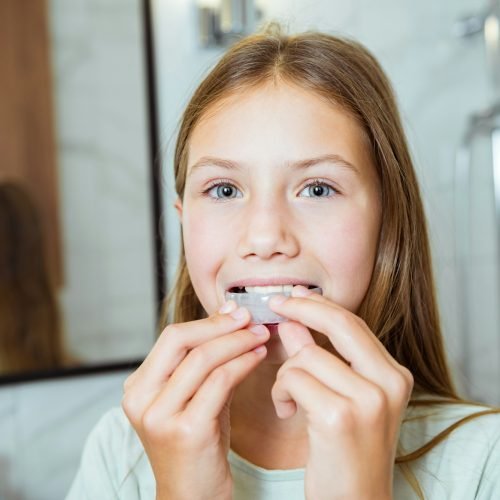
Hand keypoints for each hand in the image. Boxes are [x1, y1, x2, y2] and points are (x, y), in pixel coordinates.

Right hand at [121, 301, 268, 499]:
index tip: (235, 312)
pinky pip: (220, 382)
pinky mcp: (186, 431)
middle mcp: (141, 400)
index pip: (171, 337)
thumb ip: (207, 361)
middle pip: (181, 341)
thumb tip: (228, 315)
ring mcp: (160, 416)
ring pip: (203, 359)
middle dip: (221, 326)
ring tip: (260, 336)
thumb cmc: (198, 444)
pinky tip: (258, 357)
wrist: (193, 497)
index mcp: (138, 388)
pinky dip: (243, 363)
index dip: (207, 322)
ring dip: (238, 342)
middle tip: (250, 318)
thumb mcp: (194, 397)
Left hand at [269, 285, 413, 499]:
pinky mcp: (340, 417)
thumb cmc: (344, 451)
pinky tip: (286, 411)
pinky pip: (293, 379)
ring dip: (285, 374)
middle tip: (277, 304)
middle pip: (340, 324)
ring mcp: (368, 400)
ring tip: (287, 399)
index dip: (320, 305)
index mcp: (394, 375)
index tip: (295, 294)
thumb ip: (321, 358)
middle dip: (302, 308)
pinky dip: (281, 392)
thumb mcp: (341, 398)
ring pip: (306, 356)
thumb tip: (293, 323)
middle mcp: (390, 383)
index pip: (353, 324)